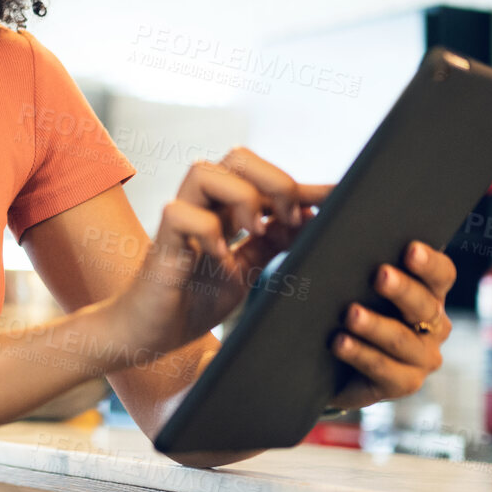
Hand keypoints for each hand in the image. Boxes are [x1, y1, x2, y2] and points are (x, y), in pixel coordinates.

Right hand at [115, 148, 330, 356]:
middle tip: (289, 220)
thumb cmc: (193, 299)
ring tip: (254, 232)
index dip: (305, 185)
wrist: (150, 334)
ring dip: (241, 198)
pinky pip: (180, 213)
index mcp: (224, 210)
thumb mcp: (245, 270)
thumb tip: (308, 218)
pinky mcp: (162, 243)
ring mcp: (180, 221)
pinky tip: (221, 258)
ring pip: (204, 170)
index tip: (341, 195)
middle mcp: (202, 206)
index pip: (265, 179)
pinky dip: (208, 231)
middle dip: (273, 181)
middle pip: (237, 157)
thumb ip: (270, 243)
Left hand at [327, 241, 455, 410]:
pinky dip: (362, 355)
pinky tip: (339, 343)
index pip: (441, 273)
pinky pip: (385, 371)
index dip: (429, 262)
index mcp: (426, 289)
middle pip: (425, 304)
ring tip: (349, 313)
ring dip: (376, 326)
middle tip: (379, 274)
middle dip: (401, 289)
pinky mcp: (401, 383)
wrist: (320, 356)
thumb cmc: (333, 301)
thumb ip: (343, 245)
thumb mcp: (338, 270)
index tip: (409, 248)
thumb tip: (323, 214)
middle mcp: (433, 323)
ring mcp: (421, 356)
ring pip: (403, 339)